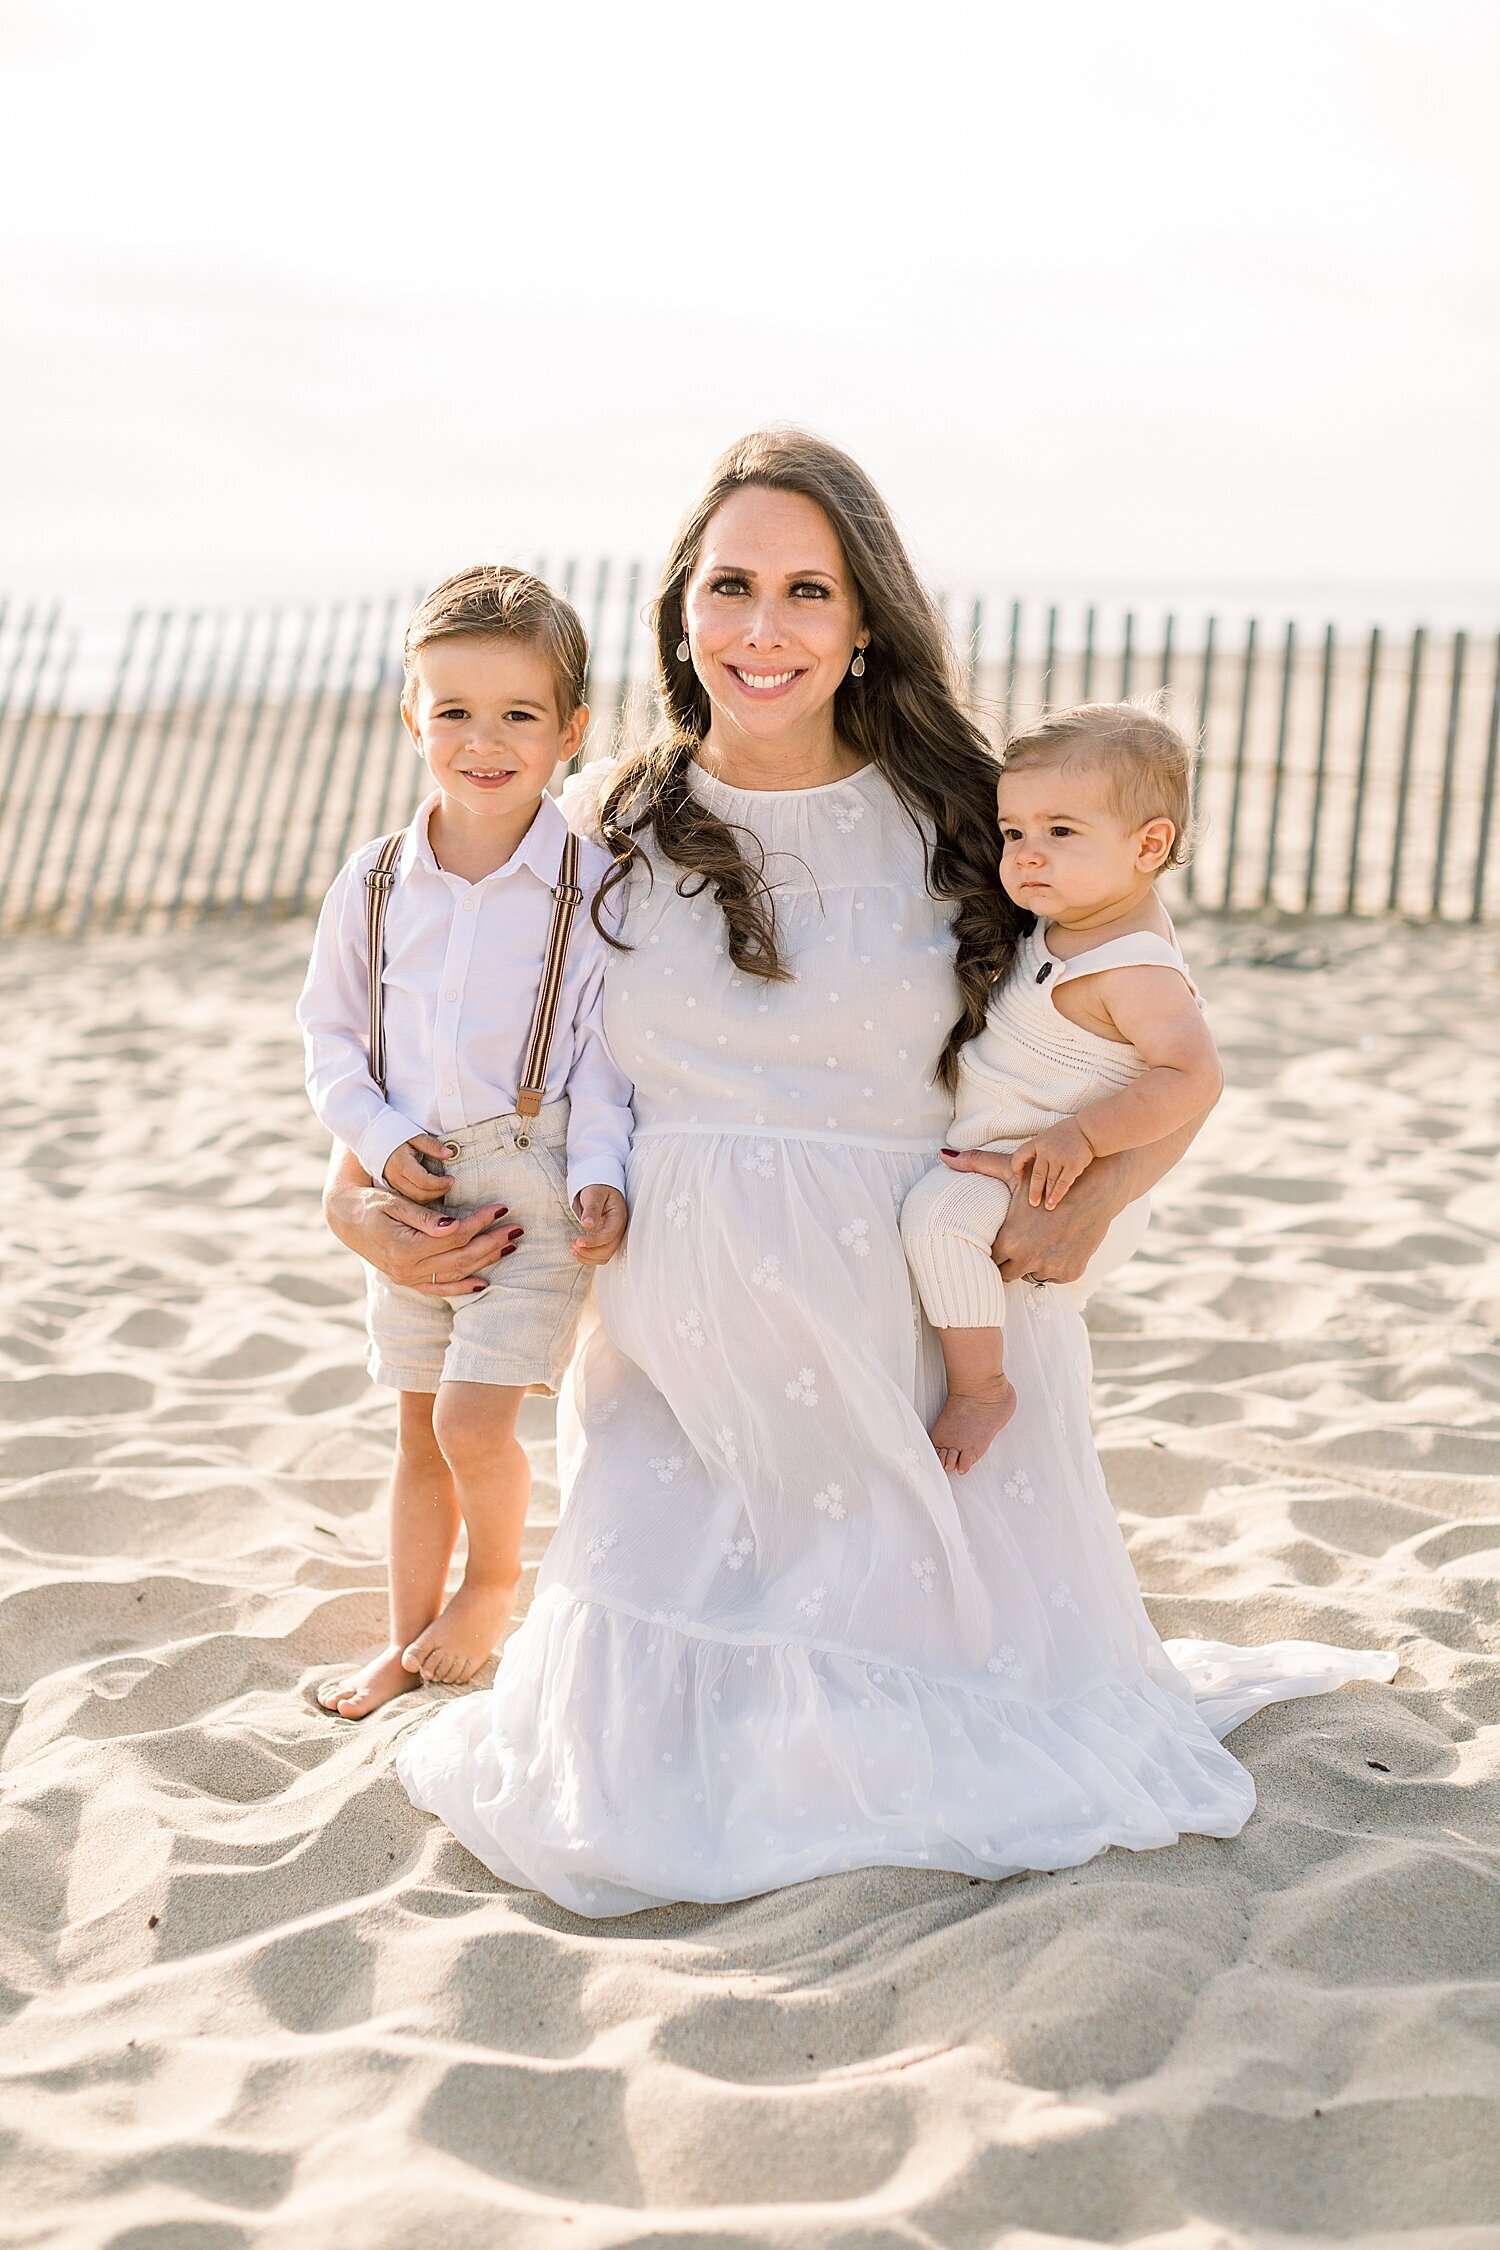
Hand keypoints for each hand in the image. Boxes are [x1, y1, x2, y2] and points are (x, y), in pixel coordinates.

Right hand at [324, 1145, 519, 1295]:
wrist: (346, 1220)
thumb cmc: (371, 1205)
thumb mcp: (394, 1203)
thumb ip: (423, 1217)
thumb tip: (452, 1226)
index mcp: (405, 1248)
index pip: (454, 1236)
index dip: (480, 1222)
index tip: (500, 1207)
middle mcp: (408, 1269)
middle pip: (461, 1257)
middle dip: (492, 1242)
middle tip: (517, 1228)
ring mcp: (409, 1279)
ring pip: (456, 1272)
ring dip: (485, 1260)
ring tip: (509, 1246)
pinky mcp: (410, 1281)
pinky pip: (441, 1288)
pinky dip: (463, 1287)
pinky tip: (484, 1282)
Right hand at [381, 1133, 454, 1203]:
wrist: (374, 1138)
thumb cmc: (395, 1135)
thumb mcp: (414, 1135)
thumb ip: (431, 1145)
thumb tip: (449, 1154)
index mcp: (401, 1164)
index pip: (423, 1182)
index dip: (440, 1184)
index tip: (451, 1179)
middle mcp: (396, 1178)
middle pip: (420, 1195)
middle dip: (438, 1192)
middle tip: (449, 1184)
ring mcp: (393, 1185)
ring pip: (415, 1200)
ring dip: (431, 1197)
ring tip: (442, 1186)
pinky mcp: (392, 1188)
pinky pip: (410, 1199)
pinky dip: (422, 1198)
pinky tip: (431, 1190)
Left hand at [571, 1184, 627, 1266]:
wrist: (601, 1188)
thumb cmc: (599, 1189)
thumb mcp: (594, 1194)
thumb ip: (592, 1208)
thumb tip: (587, 1224)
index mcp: (618, 1217)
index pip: (609, 1235)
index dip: (594, 1241)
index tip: (578, 1242)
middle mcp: (618, 1229)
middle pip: (608, 1249)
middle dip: (590, 1251)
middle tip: (573, 1245)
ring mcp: (613, 1236)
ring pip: (604, 1256)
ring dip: (588, 1256)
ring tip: (573, 1249)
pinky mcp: (605, 1240)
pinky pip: (600, 1255)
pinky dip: (588, 1257)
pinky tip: (577, 1251)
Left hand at [982, 1148, 1120, 1285]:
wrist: (1096, 1187)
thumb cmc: (1048, 1177)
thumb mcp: (1013, 1172)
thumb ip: (978, 1164)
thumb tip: (945, 1155)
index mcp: (1009, 1241)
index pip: (990, 1260)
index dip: (994, 1251)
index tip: (1000, 1244)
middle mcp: (1028, 1259)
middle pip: (1006, 1275)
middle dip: (1010, 1262)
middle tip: (1018, 1247)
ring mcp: (1051, 1268)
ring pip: (1031, 1276)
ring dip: (1033, 1265)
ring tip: (1040, 1242)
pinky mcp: (1070, 1273)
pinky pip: (1054, 1277)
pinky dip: (1055, 1265)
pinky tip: (1059, 1245)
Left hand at [1011, 1119, 1093, 1209]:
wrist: (1088, 1130)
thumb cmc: (1066, 1134)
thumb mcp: (1047, 1136)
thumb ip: (1038, 1149)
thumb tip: (1026, 1167)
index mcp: (1038, 1142)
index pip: (1020, 1155)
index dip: (1016, 1167)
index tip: (1018, 1177)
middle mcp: (1047, 1150)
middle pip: (1036, 1174)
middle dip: (1033, 1191)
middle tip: (1032, 1203)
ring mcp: (1060, 1158)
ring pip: (1050, 1181)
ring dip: (1047, 1196)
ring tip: (1045, 1207)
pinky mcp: (1073, 1165)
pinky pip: (1062, 1183)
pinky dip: (1057, 1195)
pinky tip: (1053, 1203)